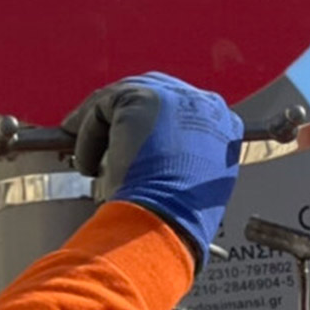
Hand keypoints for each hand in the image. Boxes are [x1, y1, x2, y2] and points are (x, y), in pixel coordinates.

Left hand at [62, 73, 242, 269]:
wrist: (170, 216)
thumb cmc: (178, 217)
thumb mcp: (192, 184)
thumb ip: (179, 162)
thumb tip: (150, 164)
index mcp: (223, 124)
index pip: (182, 112)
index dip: (153, 126)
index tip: (129, 144)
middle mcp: (203, 102)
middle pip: (150, 93)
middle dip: (120, 116)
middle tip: (98, 142)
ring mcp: (173, 96)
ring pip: (121, 100)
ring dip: (97, 130)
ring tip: (85, 159)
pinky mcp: (140, 98)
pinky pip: (102, 110)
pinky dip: (89, 139)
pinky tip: (87, 165)